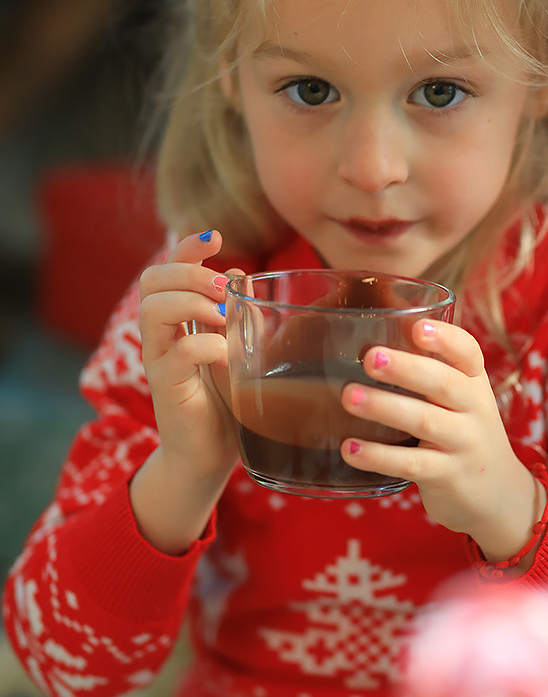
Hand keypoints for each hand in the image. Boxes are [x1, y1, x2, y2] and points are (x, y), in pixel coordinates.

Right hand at [137, 230, 237, 483]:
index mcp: (177, 322)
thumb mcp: (239, 353)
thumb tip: (246, 277)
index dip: (186, 247)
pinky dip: (207, 345)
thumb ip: (240, 318)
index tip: (216, 237)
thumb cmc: (226, 404)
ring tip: (224, 317)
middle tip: (225, 288)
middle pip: (152, 280)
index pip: (168, 269)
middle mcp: (161, 336)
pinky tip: (228, 355)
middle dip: (190, 271)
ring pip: (154, 308)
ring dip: (193, 301)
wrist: (209, 458)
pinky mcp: (167, 387)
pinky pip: (178, 352)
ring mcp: (159, 361)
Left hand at [340, 319, 542, 559]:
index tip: (417, 327)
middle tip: (370, 357)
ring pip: (425, 421)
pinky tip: (350, 448)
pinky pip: (411, 464)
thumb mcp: (461, 402)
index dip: (445, 338)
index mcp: (475, 383)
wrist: (499, 496)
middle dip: (407, 368)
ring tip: (348, 397)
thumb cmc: (464, 435)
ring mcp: (464, 444)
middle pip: (444, 383)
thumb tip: (364, 342)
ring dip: (385, 407)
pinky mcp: (448, 476)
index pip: (468, 352)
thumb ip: (429, 377)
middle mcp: (475, 410)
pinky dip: (379, 456)